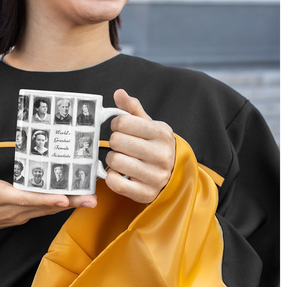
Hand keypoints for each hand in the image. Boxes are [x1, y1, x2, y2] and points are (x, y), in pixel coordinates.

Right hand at [0, 142, 96, 245]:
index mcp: (3, 198)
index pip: (29, 200)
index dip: (47, 200)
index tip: (64, 198)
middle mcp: (15, 209)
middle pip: (47, 207)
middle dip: (70, 202)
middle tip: (92, 198)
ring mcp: (19, 214)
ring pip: (48, 210)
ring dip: (69, 204)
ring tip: (90, 198)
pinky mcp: (20, 215)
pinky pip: (43, 211)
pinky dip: (58, 205)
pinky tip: (71, 198)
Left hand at [104, 89, 175, 204]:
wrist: (174, 175)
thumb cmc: (156, 146)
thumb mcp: (150, 125)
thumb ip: (133, 109)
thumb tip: (119, 93)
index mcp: (161, 133)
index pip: (123, 122)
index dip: (115, 124)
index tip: (119, 128)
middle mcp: (161, 155)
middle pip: (116, 141)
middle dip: (114, 142)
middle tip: (120, 145)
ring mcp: (155, 176)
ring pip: (115, 161)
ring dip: (112, 159)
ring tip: (121, 158)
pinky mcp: (146, 193)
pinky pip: (115, 182)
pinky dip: (112, 177)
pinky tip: (120, 173)